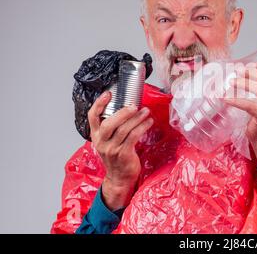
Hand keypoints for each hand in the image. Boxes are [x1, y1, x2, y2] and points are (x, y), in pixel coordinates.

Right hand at [87, 91, 153, 210]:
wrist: (119, 178)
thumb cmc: (116, 156)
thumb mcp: (108, 141)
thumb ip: (112, 127)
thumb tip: (126, 107)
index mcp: (96, 135)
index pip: (92, 117)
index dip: (99, 104)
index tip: (108, 93)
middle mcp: (101, 141)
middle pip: (109, 123)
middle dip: (123, 112)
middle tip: (134, 105)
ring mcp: (112, 149)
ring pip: (124, 129)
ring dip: (137, 118)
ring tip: (146, 112)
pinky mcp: (123, 154)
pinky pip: (133, 136)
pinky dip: (142, 127)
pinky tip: (148, 122)